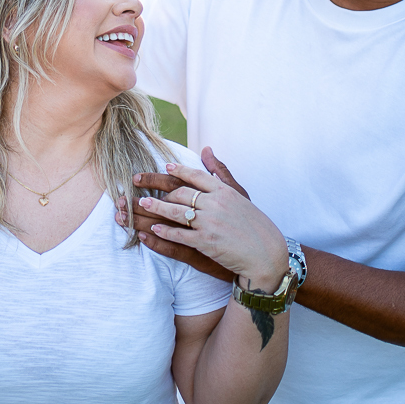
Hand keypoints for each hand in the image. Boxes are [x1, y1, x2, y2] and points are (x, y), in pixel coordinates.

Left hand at [136, 162, 286, 290]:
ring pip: (174, 212)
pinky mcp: (205, 243)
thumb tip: (206, 149)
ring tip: (138, 204)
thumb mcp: (240, 194)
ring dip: (154, 208)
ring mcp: (209, 223)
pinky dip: (163, 232)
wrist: (267, 254)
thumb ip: (220, 172)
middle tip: (137, 184)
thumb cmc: (255, 224)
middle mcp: (215, 204)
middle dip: (155, 188)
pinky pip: (178, 235)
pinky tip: (151, 230)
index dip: (177, 171)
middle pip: (179, 193)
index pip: (195, 176)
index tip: (163, 168)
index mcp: (224, 191)